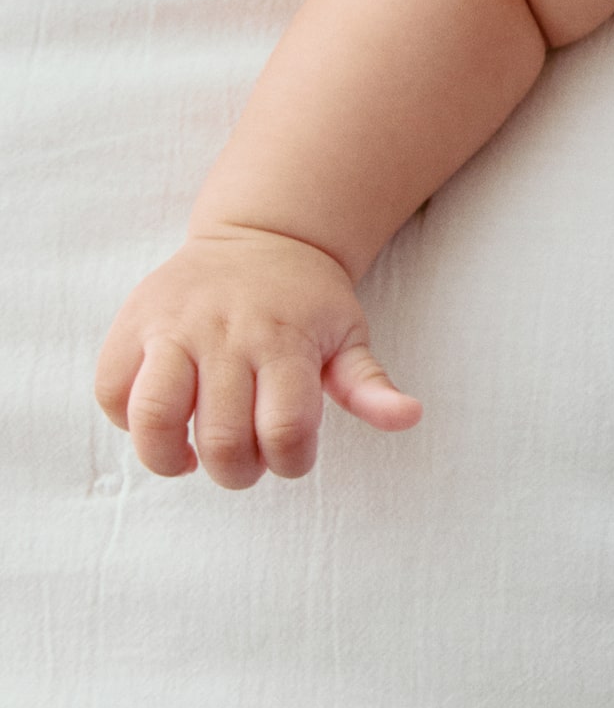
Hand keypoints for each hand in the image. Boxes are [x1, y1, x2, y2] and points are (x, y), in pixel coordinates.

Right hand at [94, 227, 420, 488]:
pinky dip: (127, 422)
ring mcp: (174, 327)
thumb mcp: (350, 337)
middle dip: (235, 471)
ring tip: (185, 455)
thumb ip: (370, 385)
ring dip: (167, 456)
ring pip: (153, 417)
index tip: (289, 455)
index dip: (288, 463)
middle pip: (221, 438)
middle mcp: (227, 334)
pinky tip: (159, 421)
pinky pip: (111, 390)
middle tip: (242, 462)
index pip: (283, 432)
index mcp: (285, 342)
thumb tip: (408, 417)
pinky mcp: (134, 323)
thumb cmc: (308, 303)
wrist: (261, 236)